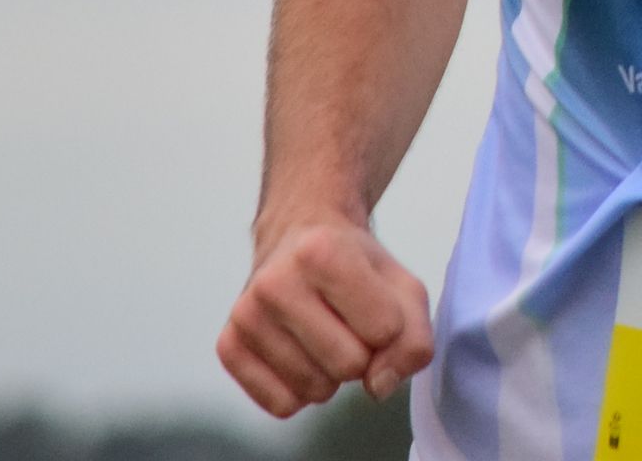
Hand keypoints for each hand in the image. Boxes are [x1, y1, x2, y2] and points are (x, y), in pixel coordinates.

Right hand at [217, 215, 434, 415]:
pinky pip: (282, 404)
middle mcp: (275, 281)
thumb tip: (378, 386)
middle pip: (349, 365)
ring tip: (322, 332)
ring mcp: (245, 314)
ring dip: (330, 374)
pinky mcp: (228, 345)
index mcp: (321, 251)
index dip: (389, 326)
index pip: (384, 330)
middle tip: (346, 321)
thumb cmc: (355, 265)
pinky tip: (298, 352)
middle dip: (361, 354)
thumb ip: (414, 340)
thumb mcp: (403, 287)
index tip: (373, 301)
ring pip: (314, 390)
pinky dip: (300, 391)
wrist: (299, 236)